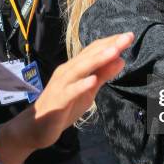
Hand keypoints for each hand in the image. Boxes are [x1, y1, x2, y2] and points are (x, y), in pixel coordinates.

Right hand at [7, 32, 133, 151]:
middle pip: (90, 55)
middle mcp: (68, 71)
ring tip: (114, 51)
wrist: (35, 127)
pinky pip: (70, 91)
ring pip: (80, 69)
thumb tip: (121, 60)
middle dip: (109, 46)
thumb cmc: (64, 106)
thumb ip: (103, 75)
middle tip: (128, 37)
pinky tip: (92, 81)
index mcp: (75, 68)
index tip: (129, 36)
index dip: (111, 42)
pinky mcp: (57, 100)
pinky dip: (81, 85)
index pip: (94, 50)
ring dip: (98, 59)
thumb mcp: (89, 91)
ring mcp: (61, 85)